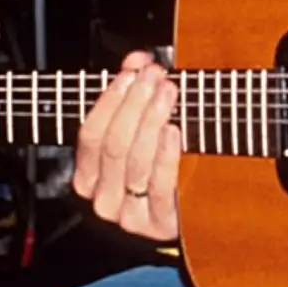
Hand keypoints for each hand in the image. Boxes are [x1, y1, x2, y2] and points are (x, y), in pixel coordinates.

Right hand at [73, 50, 181, 240]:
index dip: (110, 100)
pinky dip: (166, 155)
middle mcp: (102, 198)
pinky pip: (160, 187)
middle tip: (155, 77)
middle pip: (112, 145)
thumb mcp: (141, 120)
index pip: (89, 135)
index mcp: (88, 175)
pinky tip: (174, 131)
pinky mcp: (160, 225)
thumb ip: (133, 89)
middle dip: (134, 105)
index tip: (132, 72)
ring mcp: (130, 216)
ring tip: (169, 93)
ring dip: (151, 120)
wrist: (199, 199)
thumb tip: (137, 61)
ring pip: (134, 162)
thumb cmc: (163, 153)